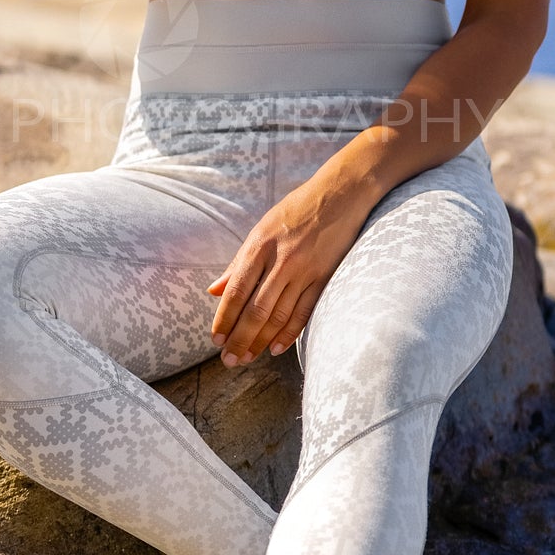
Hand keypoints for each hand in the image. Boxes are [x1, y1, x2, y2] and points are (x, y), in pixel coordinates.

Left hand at [206, 164, 371, 366]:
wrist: (341, 193)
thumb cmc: (296, 210)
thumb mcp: (262, 229)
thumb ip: (238, 263)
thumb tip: (213, 291)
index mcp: (260, 245)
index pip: (237, 290)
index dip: (225, 318)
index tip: (215, 340)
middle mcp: (282, 260)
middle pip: (256, 310)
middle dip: (240, 339)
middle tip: (229, 361)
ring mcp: (305, 270)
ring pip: (279, 315)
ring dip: (261, 342)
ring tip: (248, 358)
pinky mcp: (326, 277)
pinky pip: (305, 312)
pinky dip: (289, 333)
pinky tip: (276, 348)